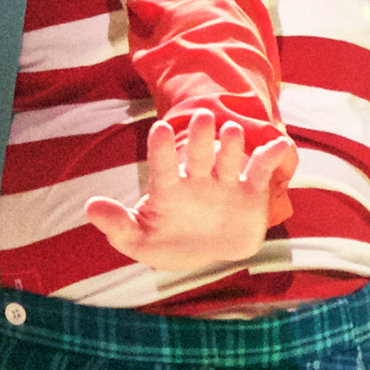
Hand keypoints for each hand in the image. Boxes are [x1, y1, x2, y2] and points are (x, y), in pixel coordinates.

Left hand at [87, 109, 288, 277]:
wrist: (205, 253)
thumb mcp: (137, 239)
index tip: (159, 128)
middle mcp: (197, 178)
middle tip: (201, 116)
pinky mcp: (251, 193)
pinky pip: (261, 170)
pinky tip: (280, 144)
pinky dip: (271, 156)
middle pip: (198, 153)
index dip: (161, 148)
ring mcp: (225, 183)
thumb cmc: (166, 242)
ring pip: (229, 157)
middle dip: (199, 137)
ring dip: (231, 144)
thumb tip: (89, 206)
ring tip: (232, 131)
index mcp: (169, 187)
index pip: (163, 164)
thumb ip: (116, 223)